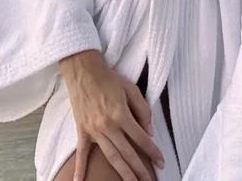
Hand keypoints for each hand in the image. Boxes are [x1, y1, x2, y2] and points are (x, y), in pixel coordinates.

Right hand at [59, 50, 164, 180]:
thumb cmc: (110, 78)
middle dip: (139, 170)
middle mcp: (108, 125)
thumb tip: (150, 132)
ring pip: (110, 156)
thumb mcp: (132, 89)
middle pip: (127, 153)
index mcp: (122, 114)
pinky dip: (79, 170)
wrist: (84, 70)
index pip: (141, 138)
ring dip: (122, 172)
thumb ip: (143, 110)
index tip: (161, 163)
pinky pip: (81, 154)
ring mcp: (94, 130)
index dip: (153, 152)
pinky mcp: (82, 131)